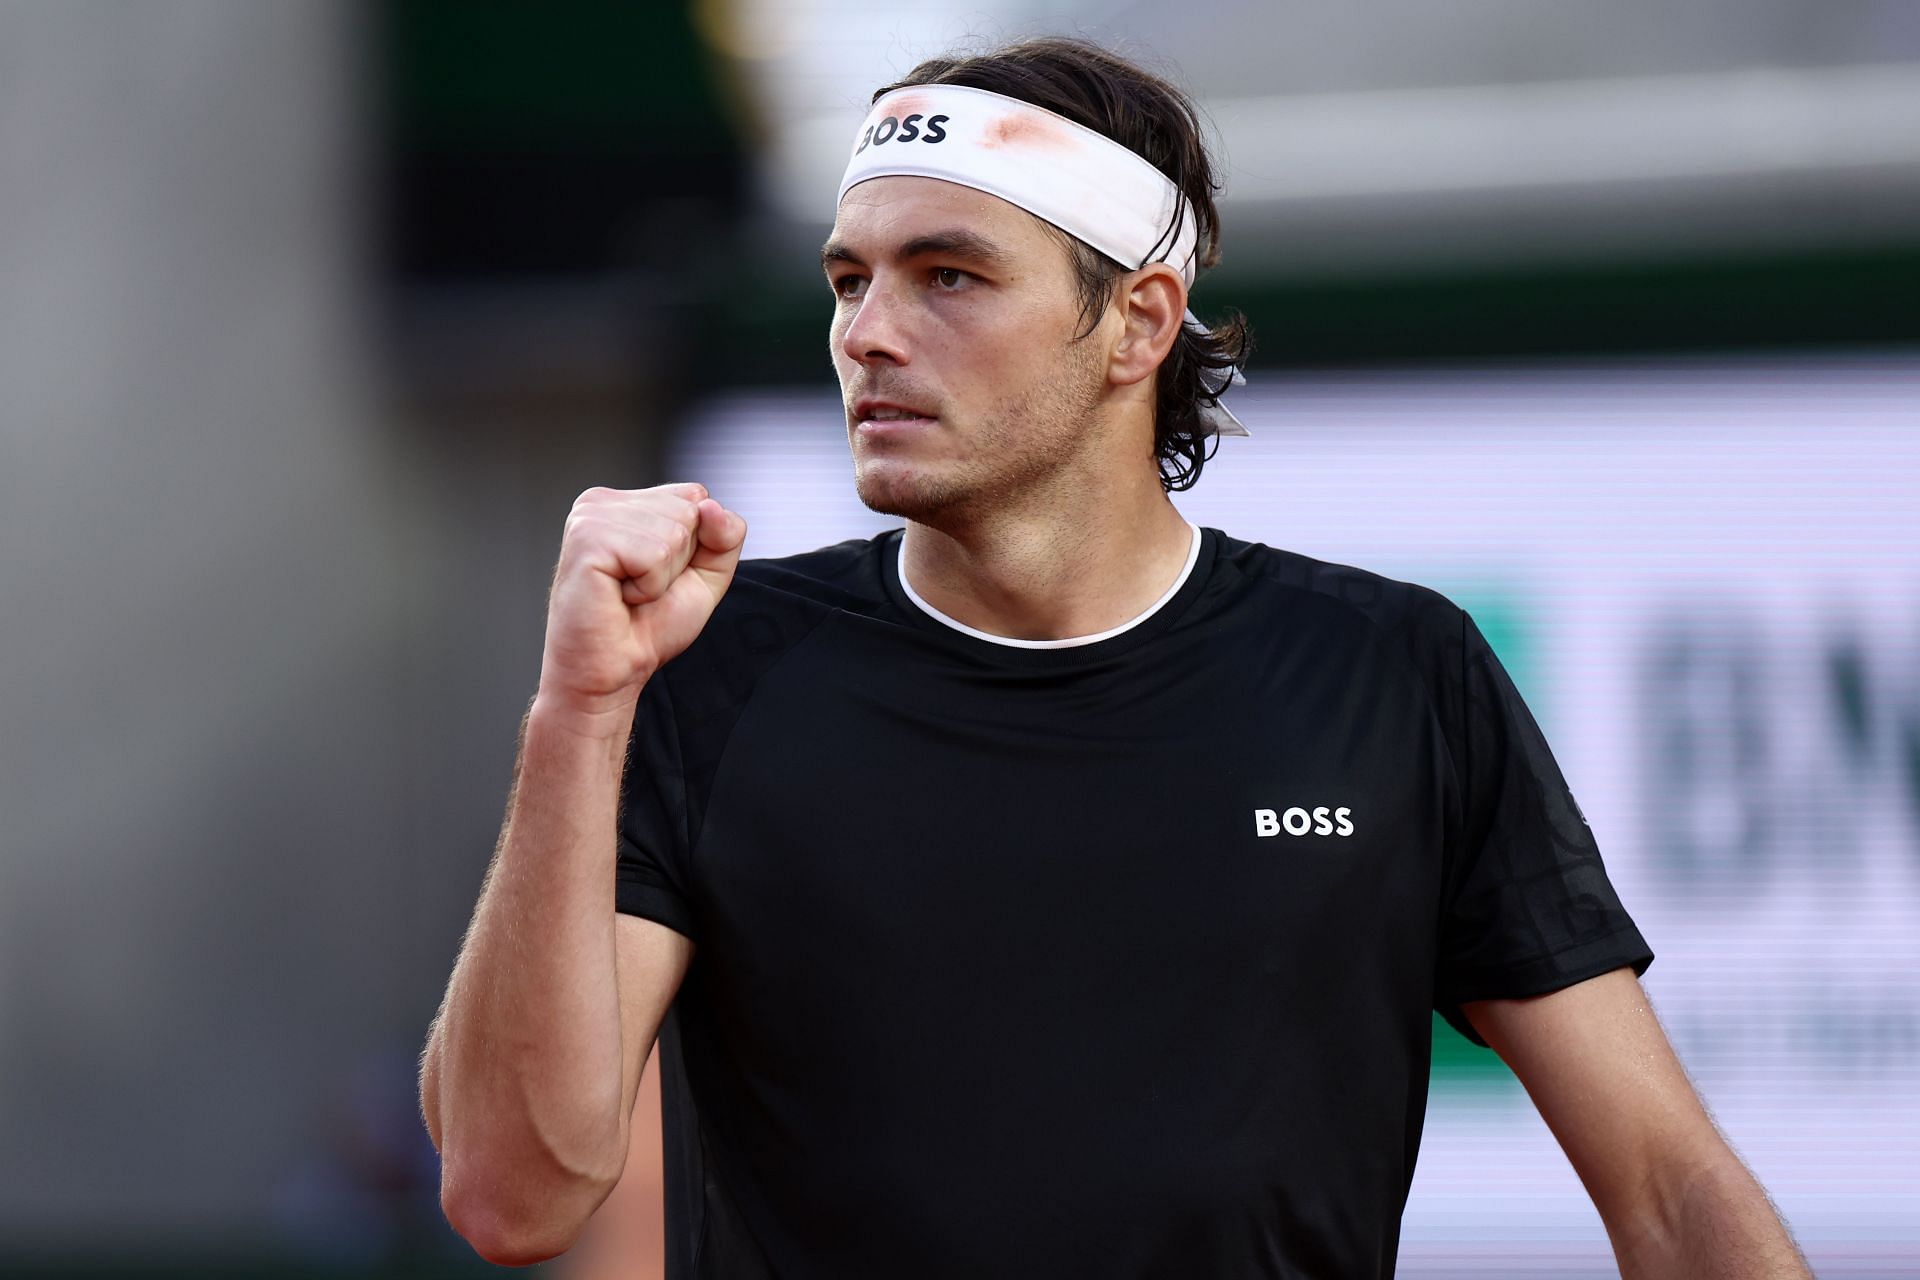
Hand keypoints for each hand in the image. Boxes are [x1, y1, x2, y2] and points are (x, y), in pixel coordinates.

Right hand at [536, 483, 746, 723]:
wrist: (613, 671)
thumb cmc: (647, 627)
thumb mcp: (705, 574)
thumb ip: (725, 534)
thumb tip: (710, 506)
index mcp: (626, 503)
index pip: (697, 496)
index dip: (696, 546)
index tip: (657, 575)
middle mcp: (603, 501)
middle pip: (689, 510)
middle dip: (679, 562)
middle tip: (641, 589)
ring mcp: (590, 516)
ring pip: (674, 532)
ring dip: (661, 577)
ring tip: (628, 594)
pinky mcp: (586, 539)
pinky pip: (654, 554)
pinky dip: (648, 586)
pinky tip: (619, 596)